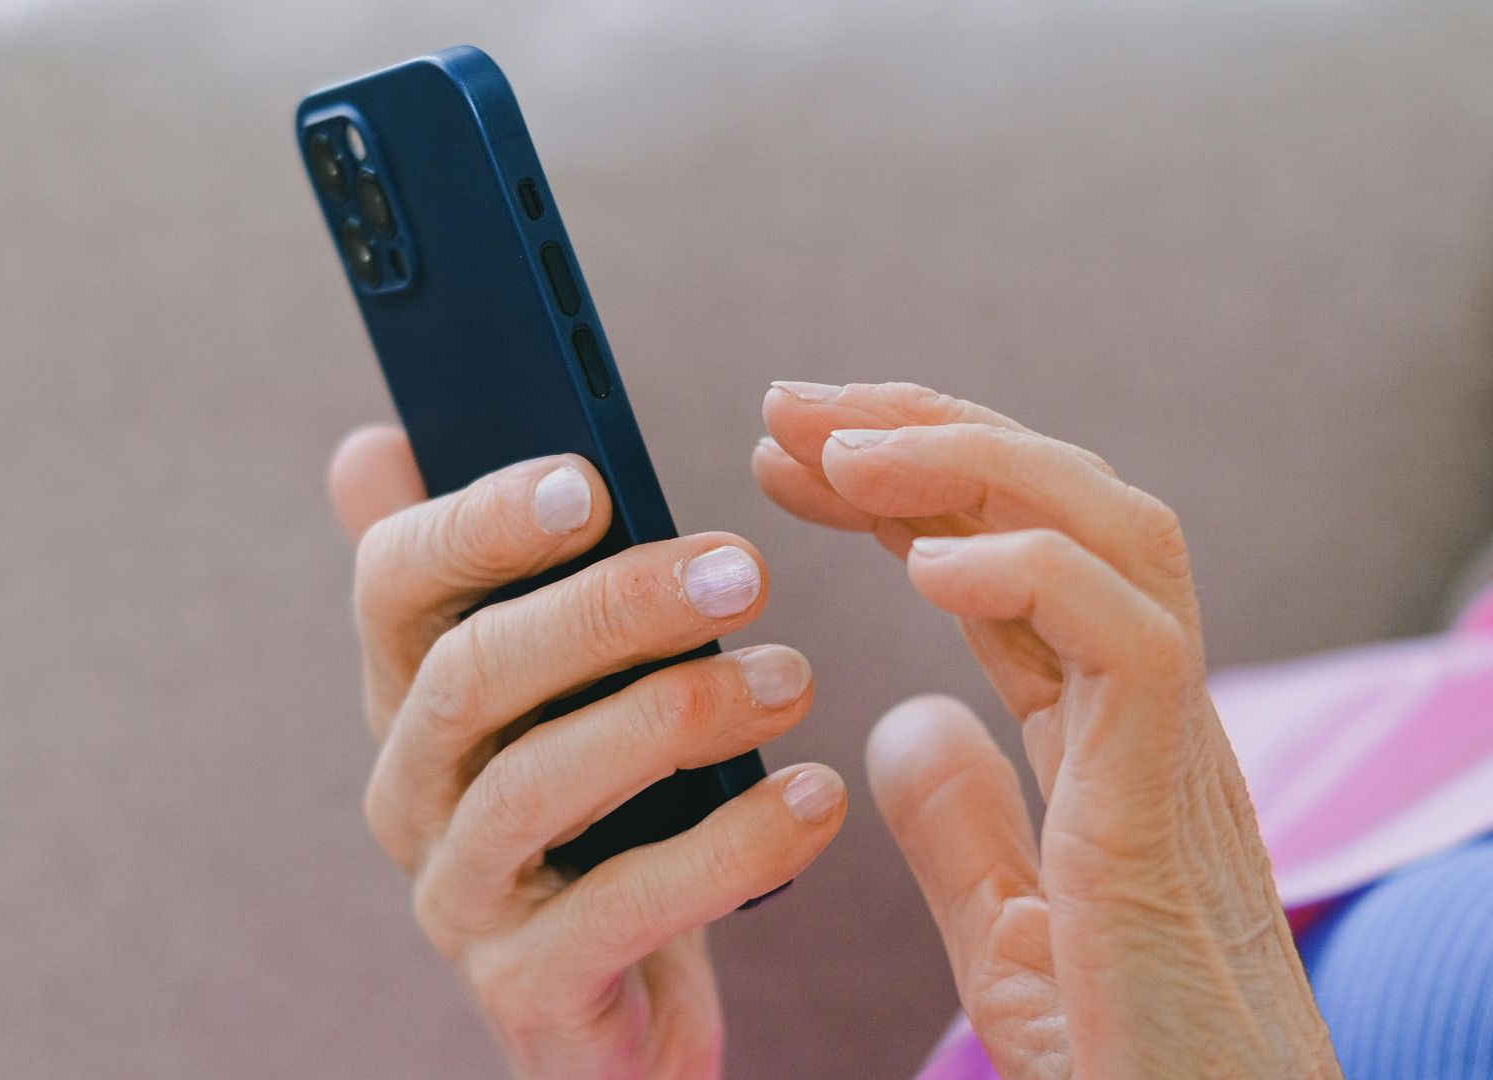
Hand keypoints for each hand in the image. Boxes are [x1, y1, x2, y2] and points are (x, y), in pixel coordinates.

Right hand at [330, 424, 846, 1079]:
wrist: (620, 1010)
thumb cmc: (596, 818)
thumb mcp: (545, 693)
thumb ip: (485, 575)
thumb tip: (377, 444)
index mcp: (410, 694)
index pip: (392, 584)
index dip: (479, 524)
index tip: (590, 480)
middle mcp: (409, 790)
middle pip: (468, 674)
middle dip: (605, 609)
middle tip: (739, 569)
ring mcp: (458, 896)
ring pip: (533, 786)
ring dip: (673, 716)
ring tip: (792, 678)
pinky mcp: (526, 989)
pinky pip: (618, 910)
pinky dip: (724, 849)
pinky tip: (813, 799)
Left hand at [754, 382, 1340, 1078]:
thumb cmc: (1132, 1063)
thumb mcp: (1010, 934)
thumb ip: (961, 825)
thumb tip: (899, 722)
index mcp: (1104, 733)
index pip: (1004, 561)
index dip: (901, 490)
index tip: (789, 457)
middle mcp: (1149, 711)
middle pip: (1059, 509)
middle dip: (922, 432)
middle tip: (791, 406)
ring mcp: (1172, 746)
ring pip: (1111, 532)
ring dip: (968, 464)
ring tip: (842, 447)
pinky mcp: (1173, 805)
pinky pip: (1129, 641)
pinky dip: (1034, 575)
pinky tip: (927, 566)